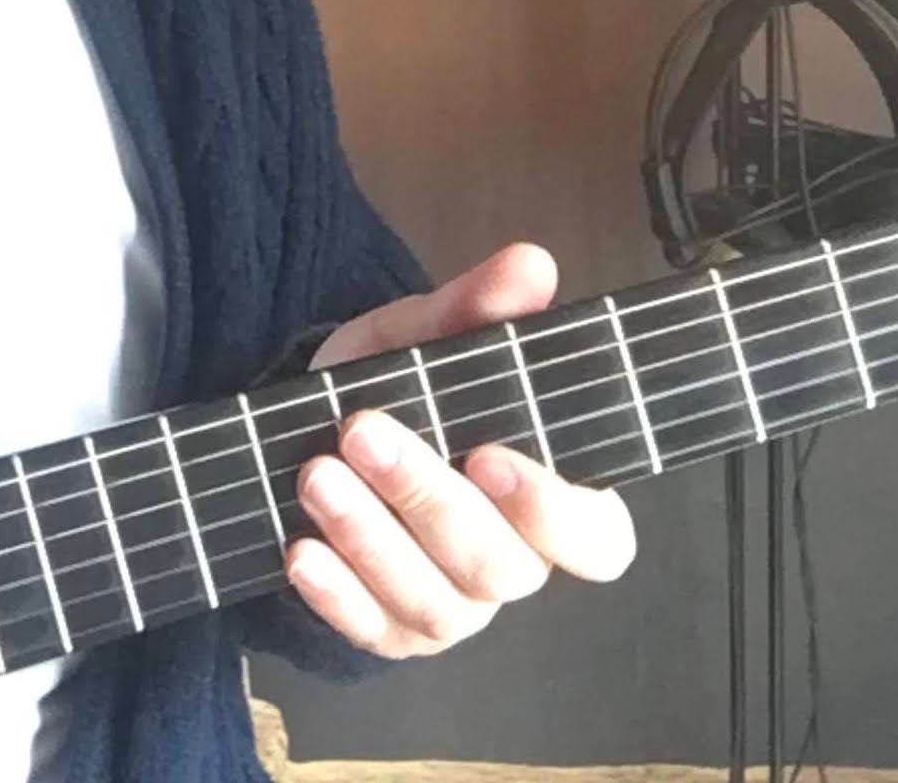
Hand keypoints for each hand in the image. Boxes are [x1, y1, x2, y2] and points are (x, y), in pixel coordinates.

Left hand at [287, 244, 637, 658]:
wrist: (316, 429)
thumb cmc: (400, 390)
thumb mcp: (427, 338)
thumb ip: (478, 309)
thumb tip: (528, 265)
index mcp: (552, 500)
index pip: (597, 539)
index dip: (554, 511)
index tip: (489, 455)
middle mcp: (515, 566)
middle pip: (499, 566)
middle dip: (426, 497)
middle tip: (361, 433)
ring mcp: (454, 608)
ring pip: (431, 600)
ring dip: (370, 537)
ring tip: (316, 474)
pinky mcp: (391, 632)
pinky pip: (369, 631)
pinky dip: (334, 594)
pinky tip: (300, 550)